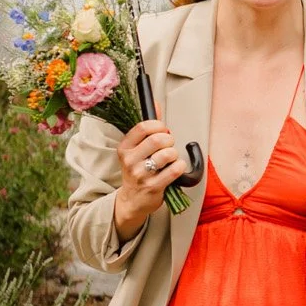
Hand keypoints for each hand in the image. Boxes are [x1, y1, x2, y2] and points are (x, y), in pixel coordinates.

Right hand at [111, 118, 184, 240]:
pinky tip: (175, 169)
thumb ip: (147, 128)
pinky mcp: (153, 187)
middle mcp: (130, 161)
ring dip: (175, 155)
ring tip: (170, 160)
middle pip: (158, 139)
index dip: (159, 125)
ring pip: (168, 154)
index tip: (163, 130)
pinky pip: (175, 170)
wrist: (132, 201)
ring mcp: (141, 174)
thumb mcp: (136, 149)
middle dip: (169, 140)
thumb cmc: (137, 171)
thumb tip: (156, 104)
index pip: (143, 127)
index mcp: (125, 148)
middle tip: (168, 146)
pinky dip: (180, 167)